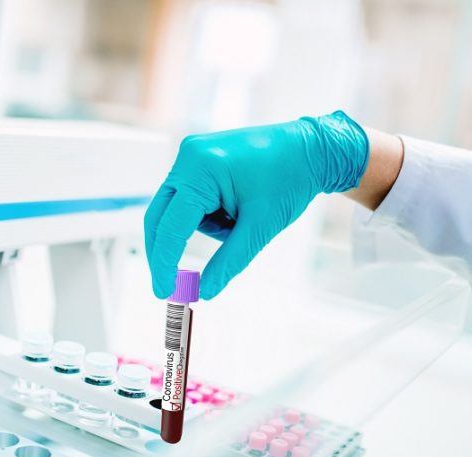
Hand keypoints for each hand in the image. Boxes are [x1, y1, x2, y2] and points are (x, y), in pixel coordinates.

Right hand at [144, 110, 369, 299]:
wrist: (311, 150)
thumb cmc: (291, 180)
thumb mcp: (260, 228)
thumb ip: (228, 261)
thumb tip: (205, 291)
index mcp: (200, 169)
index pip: (170, 226)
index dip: (164, 264)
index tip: (164, 291)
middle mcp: (188, 157)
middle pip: (160, 216)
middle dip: (168, 251)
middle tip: (174, 284)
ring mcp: (191, 155)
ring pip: (178, 211)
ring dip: (204, 228)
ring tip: (241, 221)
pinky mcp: (198, 159)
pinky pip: (189, 198)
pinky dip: (207, 215)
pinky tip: (237, 209)